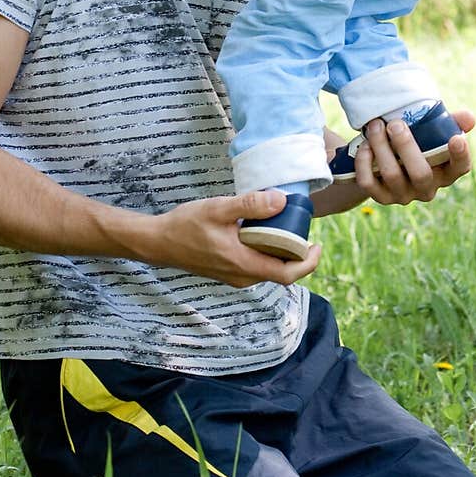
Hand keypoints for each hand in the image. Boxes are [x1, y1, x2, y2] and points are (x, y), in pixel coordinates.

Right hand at [141, 189, 321, 287]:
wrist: (158, 242)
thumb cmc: (186, 225)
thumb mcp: (219, 209)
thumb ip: (250, 205)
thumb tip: (281, 200)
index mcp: (243, 264)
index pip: (288, 274)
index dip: (308, 262)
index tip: (317, 244)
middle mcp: (242, 276)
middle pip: (281, 272)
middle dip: (297, 254)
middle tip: (302, 229)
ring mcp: (234, 276)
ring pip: (268, 269)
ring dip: (280, 252)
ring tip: (284, 226)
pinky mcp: (228, 271)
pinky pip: (256, 265)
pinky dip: (265, 251)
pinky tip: (261, 230)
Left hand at [348, 108, 473, 208]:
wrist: (384, 161)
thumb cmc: (416, 141)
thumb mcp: (432, 131)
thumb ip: (449, 122)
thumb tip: (469, 118)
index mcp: (445, 171)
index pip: (461, 168)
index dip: (461, 156)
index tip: (456, 138)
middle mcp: (427, 188)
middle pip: (421, 174)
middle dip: (406, 146)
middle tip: (394, 124)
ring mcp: (404, 195)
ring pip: (392, 176)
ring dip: (381, 147)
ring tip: (375, 126)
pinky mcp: (381, 197)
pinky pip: (370, 183)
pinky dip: (364, 162)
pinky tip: (364, 145)